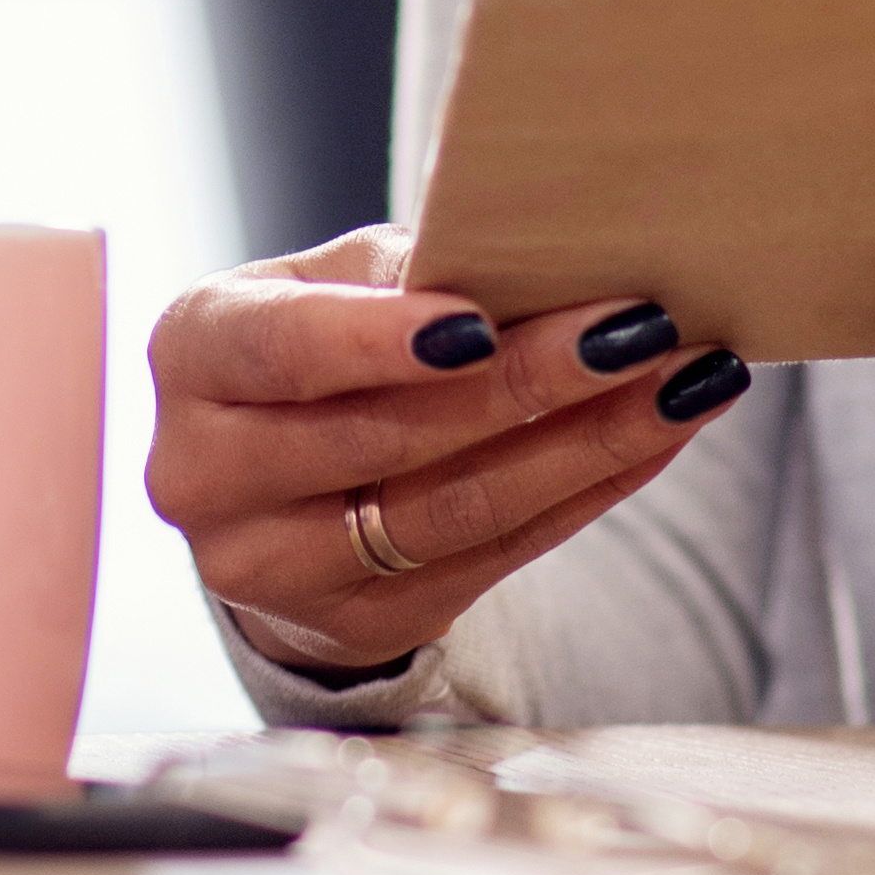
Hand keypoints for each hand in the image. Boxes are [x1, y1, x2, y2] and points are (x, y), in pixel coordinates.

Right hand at [145, 226, 757, 673]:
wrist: (277, 484)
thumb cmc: (319, 340)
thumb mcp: (329, 283)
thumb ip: (404, 269)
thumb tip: (532, 249)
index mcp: (192, 353)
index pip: (281, 350)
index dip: (379, 342)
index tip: (484, 322)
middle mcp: (206, 472)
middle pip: (385, 436)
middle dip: (530, 381)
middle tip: (643, 330)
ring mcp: (273, 567)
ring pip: (451, 511)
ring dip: (585, 445)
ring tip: (682, 383)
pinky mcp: (354, 626)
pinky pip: (491, 561)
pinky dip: (583, 495)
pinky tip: (652, 439)